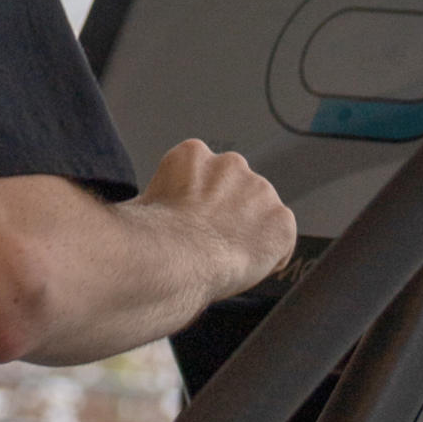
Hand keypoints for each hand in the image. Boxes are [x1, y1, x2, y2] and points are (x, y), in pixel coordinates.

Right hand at [137, 138, 296, 298]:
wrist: (177, 257)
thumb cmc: (153, 237)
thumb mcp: (141, 205)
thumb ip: (158, 201)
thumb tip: (144, 214)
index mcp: (193, 154)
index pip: (206, 176)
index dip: (199, 203)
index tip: (191, 222)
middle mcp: (231, 164)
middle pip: (237, 190)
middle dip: (228, 213)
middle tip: (209, 242)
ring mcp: (261, 191)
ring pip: (260, 214)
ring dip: (248, 232)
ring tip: (224, 257)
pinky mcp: (282, 222)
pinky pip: (280, 242)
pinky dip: (268, 257)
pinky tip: (243, 267)